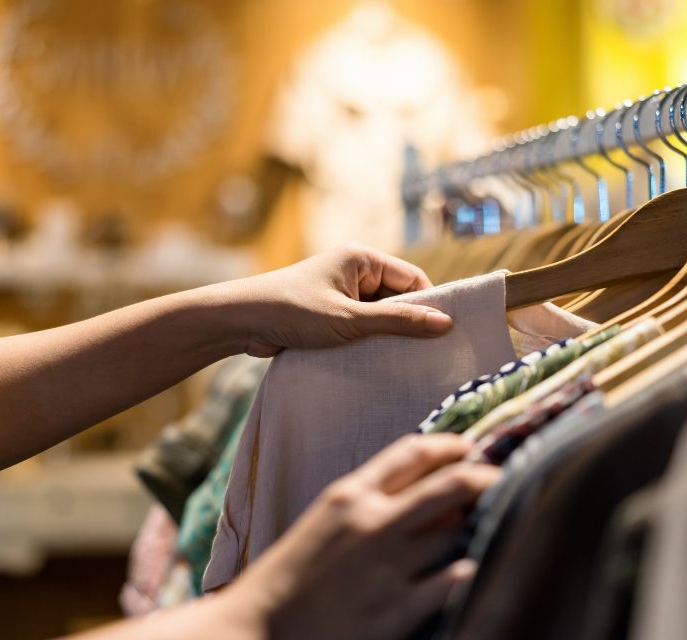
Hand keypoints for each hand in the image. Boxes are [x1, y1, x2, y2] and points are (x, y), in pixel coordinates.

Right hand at [220, 434, 500, 639]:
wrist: (257, 630)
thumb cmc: (289, 578)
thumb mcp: (323, 524)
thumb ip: (368, 503)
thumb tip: (425, 496)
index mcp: (349, 495)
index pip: (411, 452)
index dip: (449, 445)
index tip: (469, 448)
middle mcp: (373, 522)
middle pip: (451, 484)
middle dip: (486, 477)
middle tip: (504, 479)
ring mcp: (388, 566)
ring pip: (459, 529)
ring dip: (483, 524)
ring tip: (499, 522)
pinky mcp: (398, 610)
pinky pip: (456, 579)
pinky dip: (474, 569)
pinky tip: (482, 568)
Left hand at [232, 244, 452, 356]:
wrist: (240, 322)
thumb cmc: (293, 312)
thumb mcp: (350, 319)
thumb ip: (398, 322)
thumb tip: (446, 323)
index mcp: (363, 258)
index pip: (413, 279)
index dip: (429, 305)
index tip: (445, 334)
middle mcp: (355, 271)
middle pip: (398, 298)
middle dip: (408, 324)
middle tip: (427, 353)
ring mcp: (342, 293)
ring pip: (380, 316)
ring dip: (386, 336)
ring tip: (402, 361)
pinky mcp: (330, 313)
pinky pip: (361, 326)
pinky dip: (368, 342)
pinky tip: (377, 362)